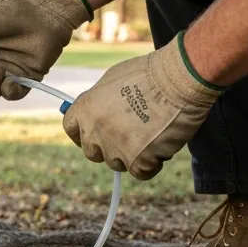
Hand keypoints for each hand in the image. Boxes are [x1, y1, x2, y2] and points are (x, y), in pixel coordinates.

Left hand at [62, 33, 223, 179]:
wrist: (177, 80)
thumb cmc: (149, 73)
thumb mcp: (112, 80)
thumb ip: (99, 100)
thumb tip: (97, 112)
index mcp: (85, 109)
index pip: (70, 128)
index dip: (81, 133)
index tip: (92, 134)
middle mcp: (95, 131)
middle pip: (92, 152)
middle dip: (107, 147)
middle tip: (128, 136)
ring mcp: (115, 148)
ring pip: (117, 163)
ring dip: (131, 155)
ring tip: (151, 134)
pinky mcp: (138, 160)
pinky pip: (141, 173)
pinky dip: (151, 164)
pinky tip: (161, 149)